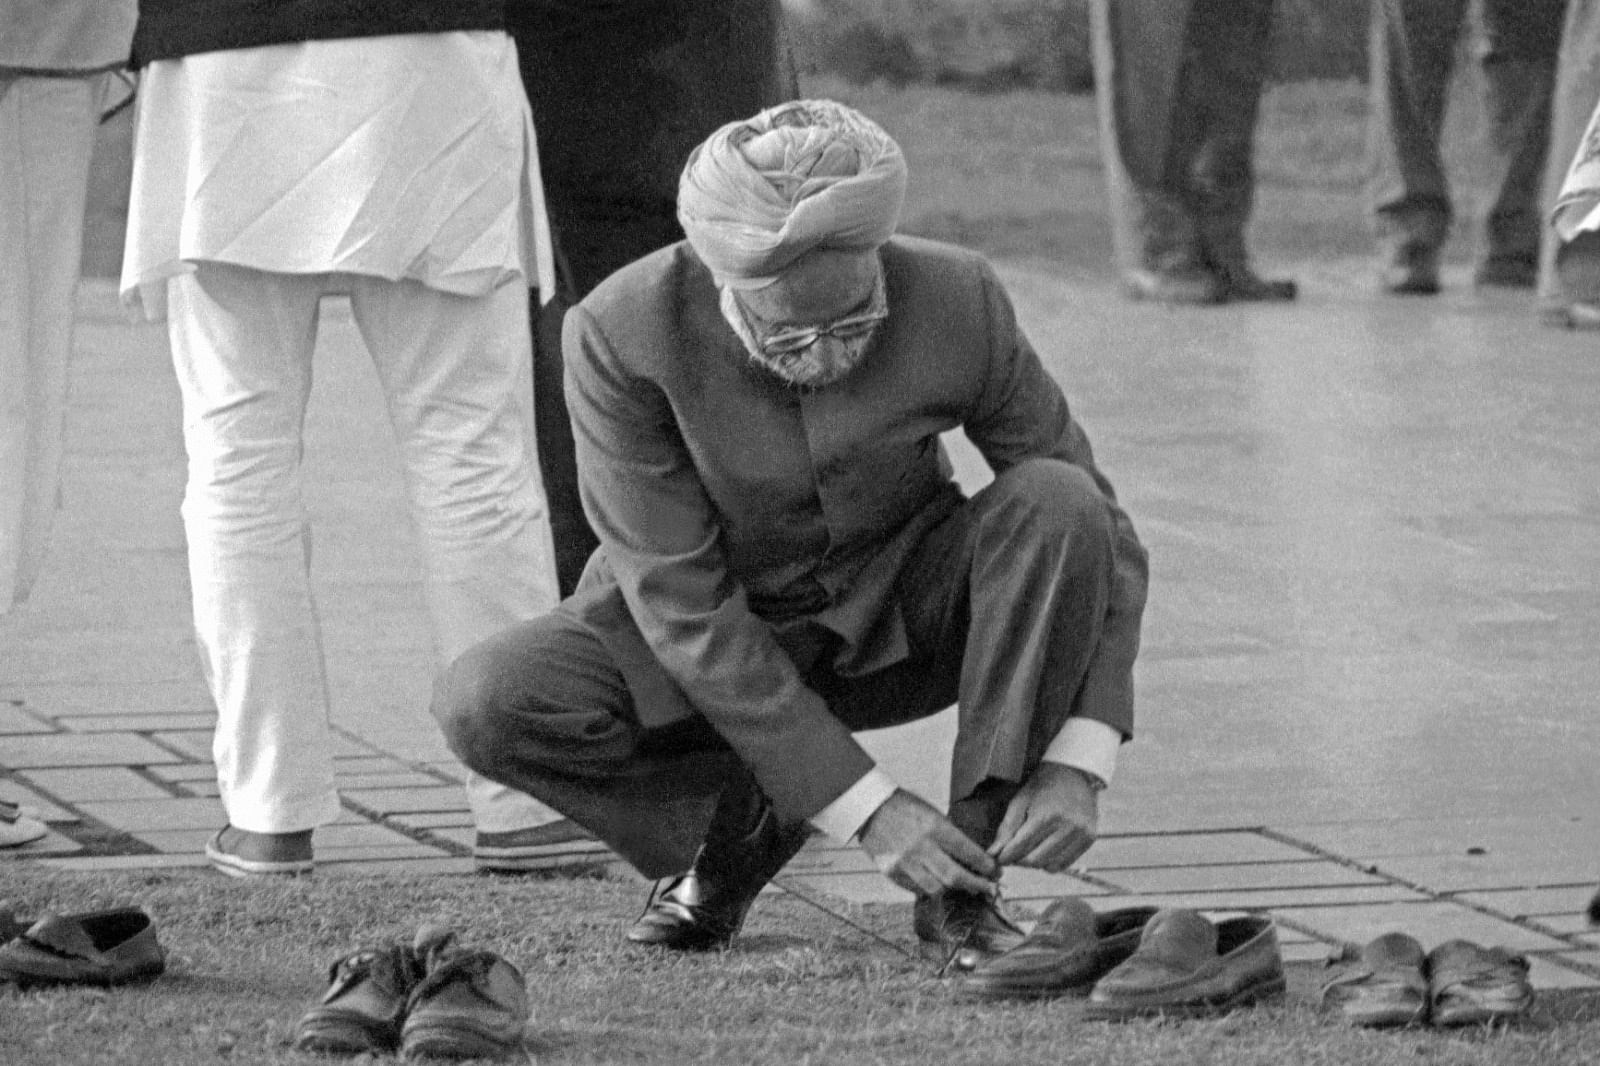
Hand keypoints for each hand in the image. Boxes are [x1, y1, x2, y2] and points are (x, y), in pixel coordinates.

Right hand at [857, 789, 998, 896]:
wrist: (869, 807)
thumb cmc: (904, 806)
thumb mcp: (932, 813)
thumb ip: (949, 836)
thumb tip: (970, 858)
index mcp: (935, 827)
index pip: (969, 853)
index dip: (986, 866)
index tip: (995, 872)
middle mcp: (921, 847)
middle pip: (956, 878)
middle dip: (977, 885)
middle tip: (989, 889)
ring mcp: (905, 863)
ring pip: (936, 889)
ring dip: (953, 890)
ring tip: (961, 886)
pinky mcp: (892, 872)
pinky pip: (916, 889)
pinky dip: (929, 887)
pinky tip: (935, 882)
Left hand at [987, 763, 1098, 871]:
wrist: (1074, 771)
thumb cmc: (1043, 785)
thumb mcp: (1020, 800)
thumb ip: (1007, 828)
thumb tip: (993, 854)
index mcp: (1046, 815)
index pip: (1020, 846)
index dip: (1006, 856)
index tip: (998, 858)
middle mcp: (1066, 826)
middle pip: (1034, 860)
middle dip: (1019, 860)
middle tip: (1013, 854)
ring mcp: (1080, 833)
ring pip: (1050, 865)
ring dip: (1035, 863)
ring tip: (1029, 850)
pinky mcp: (1089, 839)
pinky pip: (1065, 864)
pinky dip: (1051, 863)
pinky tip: (1044, 850)